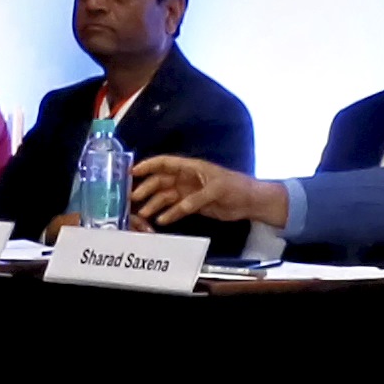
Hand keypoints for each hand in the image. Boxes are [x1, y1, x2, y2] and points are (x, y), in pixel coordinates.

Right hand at [130, 155, 282, 231]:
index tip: (132, 172)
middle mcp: (186, 178)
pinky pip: (176, 209)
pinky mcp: (193, 205)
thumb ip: (197, 199)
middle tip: (133, 198)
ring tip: (143, 214)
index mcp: (191, 167)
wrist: (250, 202)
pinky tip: (160, 221)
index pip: (165, 163)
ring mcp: (189, 192)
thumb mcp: (217, 190)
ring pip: (166, 196)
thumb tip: (180, 207)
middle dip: (147, 188)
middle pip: (161, 181)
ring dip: (154, 204)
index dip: (148, 165)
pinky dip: (168, 214)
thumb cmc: (235, 187)